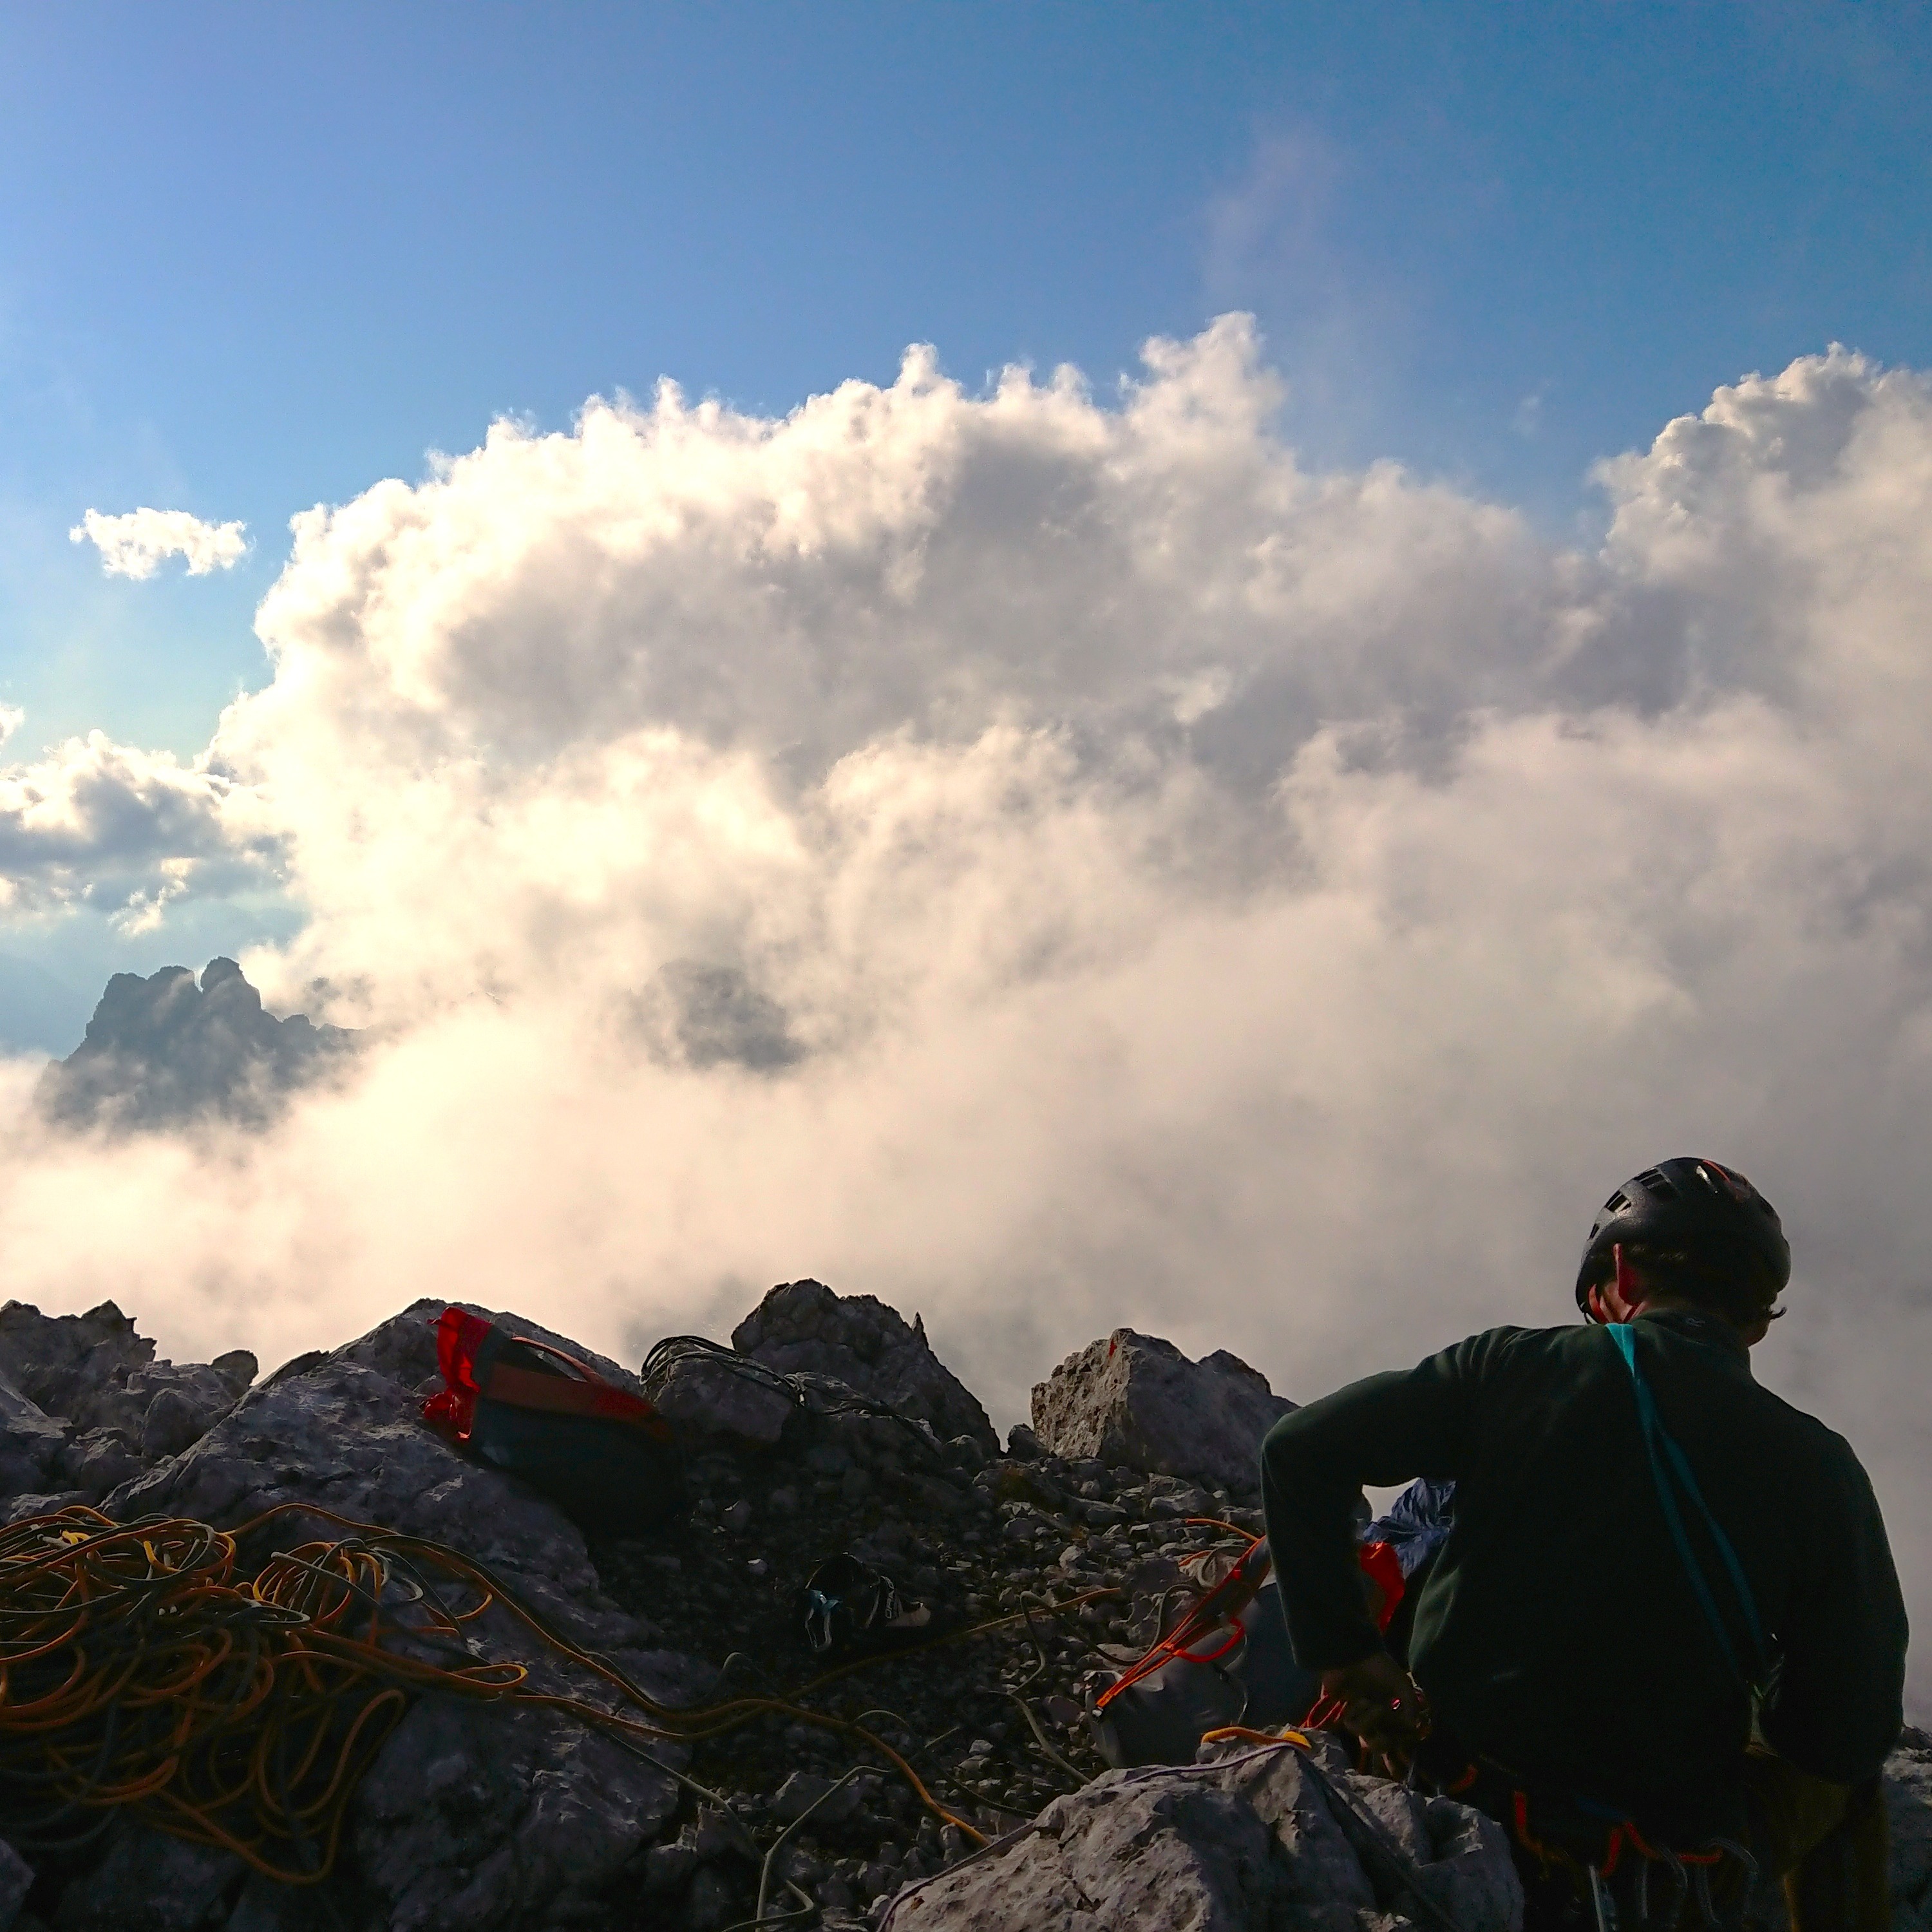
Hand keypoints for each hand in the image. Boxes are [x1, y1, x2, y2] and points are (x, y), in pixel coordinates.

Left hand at [1320, 1651, 1428, 1772]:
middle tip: (1383, 1729)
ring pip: (1365, 1736)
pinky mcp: (1341, 1713)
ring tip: (1368, 1701)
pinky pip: (1350, 1725)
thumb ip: (1410, 1706)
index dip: (1397, 1759)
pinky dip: (1356, 1712)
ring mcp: (1357, 1717)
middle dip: (1382, 1741)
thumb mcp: (1401, 1683)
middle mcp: (1373, 1720)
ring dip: (1369, 1719)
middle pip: (1378, 1747)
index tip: (1399, 1771)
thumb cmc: (1378, 1666)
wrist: (1351, 1652)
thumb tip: (1414, 1729)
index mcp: (1389, 1713)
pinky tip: (1355, 1699)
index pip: (1394, 1741)